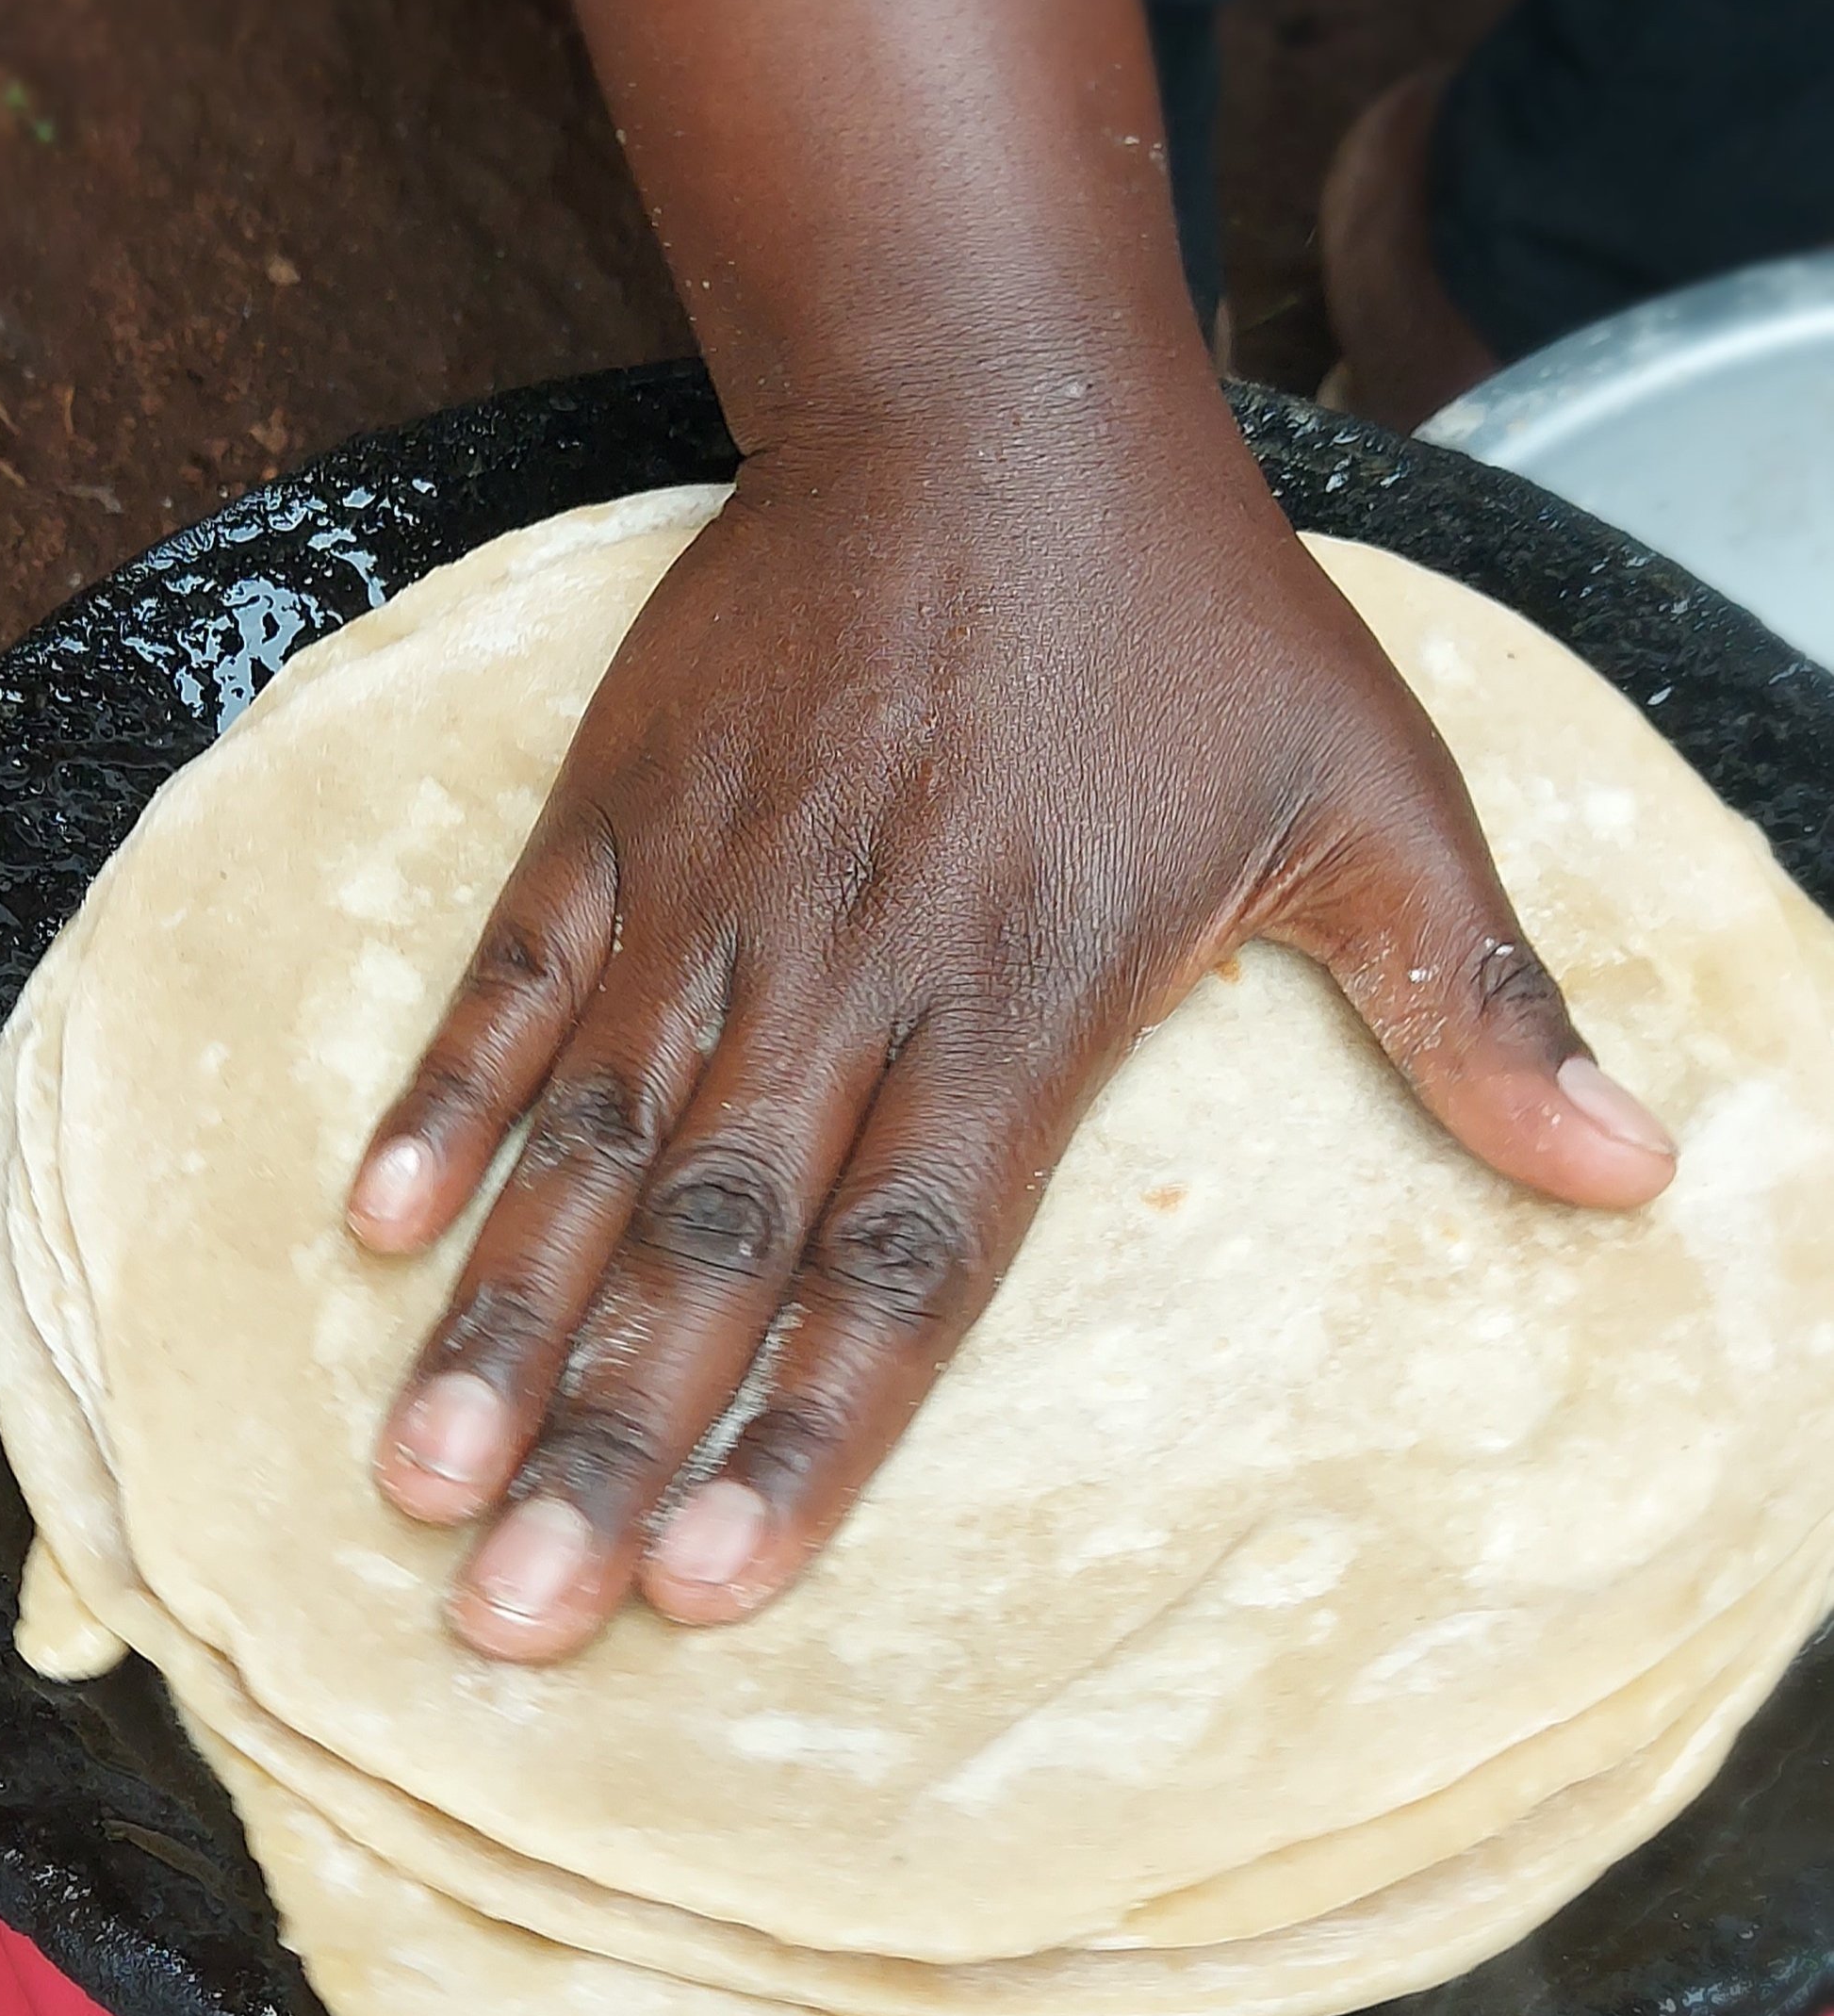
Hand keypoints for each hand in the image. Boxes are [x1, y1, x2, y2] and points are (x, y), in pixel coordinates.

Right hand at [345, 396, 1676, 1662]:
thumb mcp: (1373, 792)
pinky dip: (443, 1098)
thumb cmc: (1186, 612)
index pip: (904, 1276)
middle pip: (713, 1248)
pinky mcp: (620, 812)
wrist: (988, 398)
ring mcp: (713, 894)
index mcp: (1021, 1005)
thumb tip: (1638, 1177)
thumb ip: (1473, 1003)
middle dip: (610, 1441)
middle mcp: (845, 978)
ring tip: (419, 1474)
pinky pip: (513, 975)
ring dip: (504, 1317)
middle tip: (509, 1616)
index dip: (804, 1438)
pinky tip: (375, 1227)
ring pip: (589, 1139)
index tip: (708, 1591)